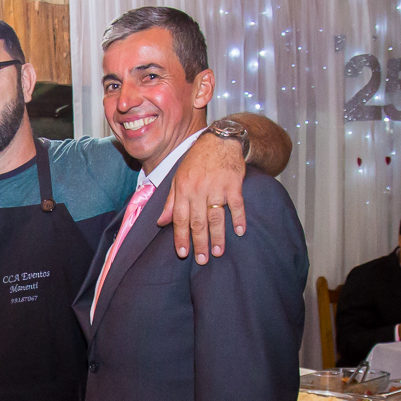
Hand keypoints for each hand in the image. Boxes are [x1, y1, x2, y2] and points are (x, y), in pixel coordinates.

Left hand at [159, 133, 246, 264]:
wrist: (218, 140)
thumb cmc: (195, 162)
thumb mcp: (178, 179)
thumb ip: (171, 202)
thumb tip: (160, 223)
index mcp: (183, 190)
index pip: (180, 219)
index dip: (181, 237)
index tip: (182, 253)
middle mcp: (198, 190)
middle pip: (198, 221)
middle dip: (199, 242)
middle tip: (202, 260)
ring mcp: (217, 187)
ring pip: (216, 216)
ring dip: (218, 236)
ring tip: (218, 252)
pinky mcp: (234, 183)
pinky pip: (237, 204)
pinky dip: (238, 218)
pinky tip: (239, 231)